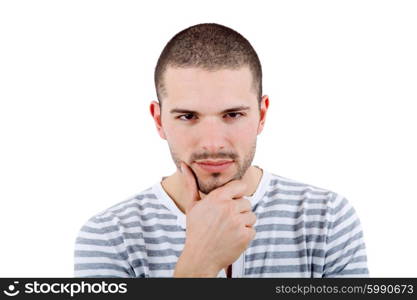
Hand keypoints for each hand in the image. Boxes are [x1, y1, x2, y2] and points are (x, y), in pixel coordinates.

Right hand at [174, 161, 256, 276]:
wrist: (200, 257)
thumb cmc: (196, 229)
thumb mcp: (192, 205)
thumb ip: (191, 183)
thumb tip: (184, 164)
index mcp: (217, 197)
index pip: (241, 186)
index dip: (237, 194)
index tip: (231, 202)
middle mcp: (229, 207)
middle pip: (246, 202)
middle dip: (239, 211)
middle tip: (225, 221)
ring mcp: (238, 222)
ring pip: (251, 216)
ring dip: (243, 223)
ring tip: (229, 230)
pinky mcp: (245, 235)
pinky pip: (252, 230)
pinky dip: (245, 235)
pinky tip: (232, 238)